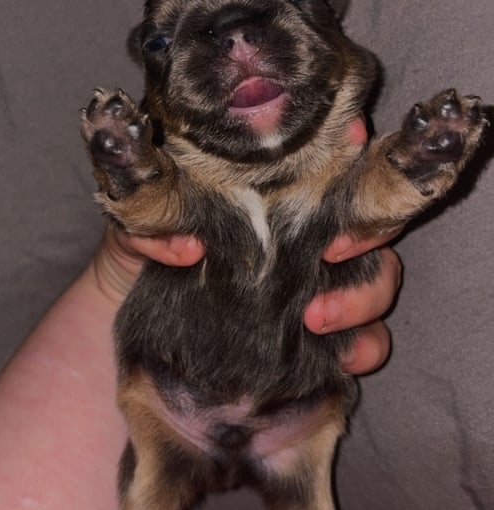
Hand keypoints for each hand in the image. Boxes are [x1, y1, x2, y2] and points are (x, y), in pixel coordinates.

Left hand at [91, 118, 402, 372]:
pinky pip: (368, 341)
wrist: (129, 325)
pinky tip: (342, 358)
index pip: (331, 167)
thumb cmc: (137, 261)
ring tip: (315, 319)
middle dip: (367, 234)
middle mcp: (305, 237)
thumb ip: (153, 230)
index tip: (353, 152)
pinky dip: (365, 347)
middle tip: (332, 251)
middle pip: (371, 221)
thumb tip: (189, 247)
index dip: (354, 155)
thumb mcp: (132, 236)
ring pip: (379, 279)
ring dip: (363, 296)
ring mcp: (319, 286)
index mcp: (271, 199)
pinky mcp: (321, 340)